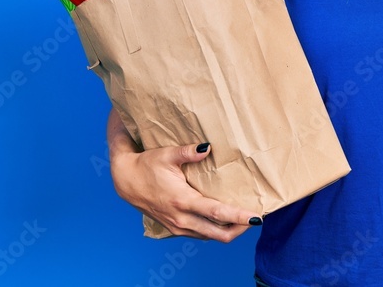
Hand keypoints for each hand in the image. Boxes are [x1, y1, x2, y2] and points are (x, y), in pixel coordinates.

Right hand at [110, 141, 262, 241]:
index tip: (256, 217)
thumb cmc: (147, 165)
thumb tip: (207, 147)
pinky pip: (200, 234)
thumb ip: (188, 152)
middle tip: (256, 218)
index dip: (239, 217)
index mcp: (182, 200)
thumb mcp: (166, 155)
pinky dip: (215, 230)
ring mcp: (177, 226)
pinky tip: (224, 221)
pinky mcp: (174, 228)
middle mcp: (181, 218)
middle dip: (239, 229)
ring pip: (209, 236)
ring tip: (244, 219)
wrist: (126, 181)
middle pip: (217, 233)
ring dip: (228, 231)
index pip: (217, 213)